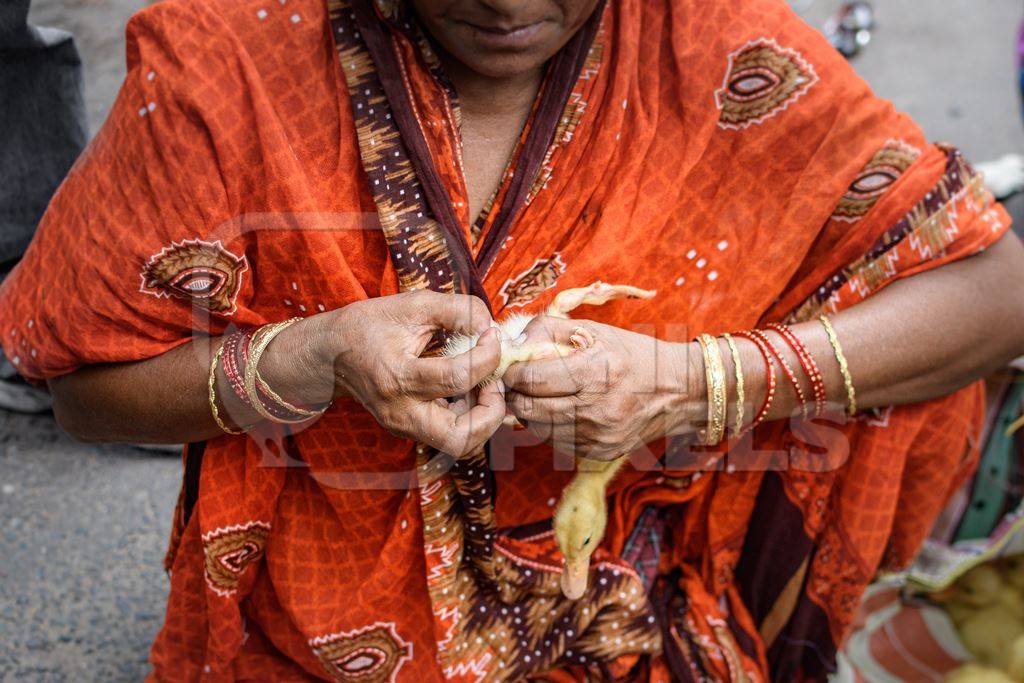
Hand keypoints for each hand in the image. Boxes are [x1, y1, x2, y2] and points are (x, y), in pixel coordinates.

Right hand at [309, 290, 504, 456]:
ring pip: (458, 444)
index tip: (492, 335)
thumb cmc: (369, 326)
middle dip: (491, 413)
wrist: (330, 354)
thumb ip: (457, 310)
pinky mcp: (407, 429)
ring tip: (484, 385)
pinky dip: (469, 417)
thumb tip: (490, 326)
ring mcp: (403, 426)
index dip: (488, 355)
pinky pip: (448, 435)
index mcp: (398, 377)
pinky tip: (469, 389)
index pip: (458, 377)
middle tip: (494, 382)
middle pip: (460, 437)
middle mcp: (400, 411)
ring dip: (483, 418)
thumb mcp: (412, 306)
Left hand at [503, 316, 700, 459]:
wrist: (677, 391)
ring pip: (537, 429)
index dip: (512, 372)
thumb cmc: (630, 354)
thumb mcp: (594, 330)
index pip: (532, 379)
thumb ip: (548, 331)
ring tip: (538, 394)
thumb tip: (511, 345)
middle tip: (514, 383)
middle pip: (529, 408)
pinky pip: (556, 442)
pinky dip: (550, 426)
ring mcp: (598, 436)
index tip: (511, 366)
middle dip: (515, 394)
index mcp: (596, 371)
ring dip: (529, 411)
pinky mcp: (599, 453)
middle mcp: (597, 409)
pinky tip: (561, 410)